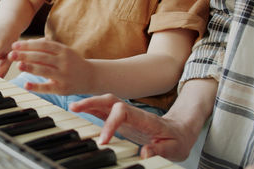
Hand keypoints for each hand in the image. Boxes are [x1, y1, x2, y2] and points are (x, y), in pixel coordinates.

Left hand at [7, 38, 92, 94]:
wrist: (91, 77)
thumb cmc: (72, 62)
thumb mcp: (63, 51)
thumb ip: (47, 46)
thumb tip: (28, 42)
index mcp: (63, 50)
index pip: (43, 45)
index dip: (28, 45)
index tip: (15, 45)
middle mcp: (64, 62)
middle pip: (42, 57)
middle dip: (25, 55)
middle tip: (11, 54)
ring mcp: (64, 76)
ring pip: (44, 70)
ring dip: (30, 68)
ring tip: (18, 65)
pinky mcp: (62, 89)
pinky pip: (47, 87)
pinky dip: (36, 86)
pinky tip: (26, 84)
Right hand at [70, 94, 195, 160]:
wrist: (180, 129)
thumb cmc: (177, 139)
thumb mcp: (175, 149)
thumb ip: (160, 150)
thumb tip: (145, 153)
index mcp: (145, 119)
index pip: (123, 113)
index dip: (110, 124)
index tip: (103, 141)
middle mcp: (133, 113)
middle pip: (110, 101)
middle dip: (92, 102)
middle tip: (75, 108)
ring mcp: (126, 114)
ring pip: (105, 103)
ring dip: (89, 103)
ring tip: (72, 107)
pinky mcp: (122, 119)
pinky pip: (104, 110)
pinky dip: (91, 108)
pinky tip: (80, 110)